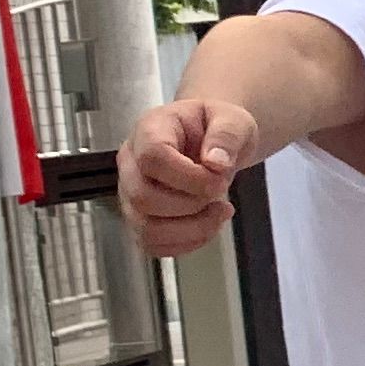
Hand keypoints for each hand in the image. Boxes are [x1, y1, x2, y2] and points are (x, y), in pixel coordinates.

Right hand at [118, 96, 255, 258]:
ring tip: (219, 211)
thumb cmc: (216, 127)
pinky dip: (186, 243)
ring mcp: (131, 194)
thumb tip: (215, 162)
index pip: (152, 157)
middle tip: (219, 192)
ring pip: (146, 228)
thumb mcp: (233, 121)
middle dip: (191, 204)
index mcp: (150, 131)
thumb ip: (227, 136)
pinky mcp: (141, 218)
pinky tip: (208, 226)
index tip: (218, 178)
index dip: (188, 177)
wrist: (213, 143)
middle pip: (143, 197)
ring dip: (192, 229)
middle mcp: (131, 163)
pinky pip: (154, 244)